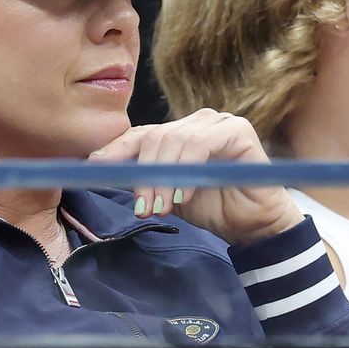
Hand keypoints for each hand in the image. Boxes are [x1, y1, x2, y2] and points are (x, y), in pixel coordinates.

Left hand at [89, 109, 302, 243]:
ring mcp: (218, 122)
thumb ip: (142, 177)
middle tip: (143, 209)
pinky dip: (186, 169)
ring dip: (162, 177)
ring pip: (174, 140)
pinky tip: (182, 195)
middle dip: (143, 175)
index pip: (139, 135)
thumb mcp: (167, 194)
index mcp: (177, 133)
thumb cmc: (212, 208)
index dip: (115, 150)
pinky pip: (202, 143)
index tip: (95, 167)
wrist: (253, 226)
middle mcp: (196, 122)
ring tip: (161, 208)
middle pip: (154, 137)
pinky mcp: (238, 130)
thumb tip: (101, 169)